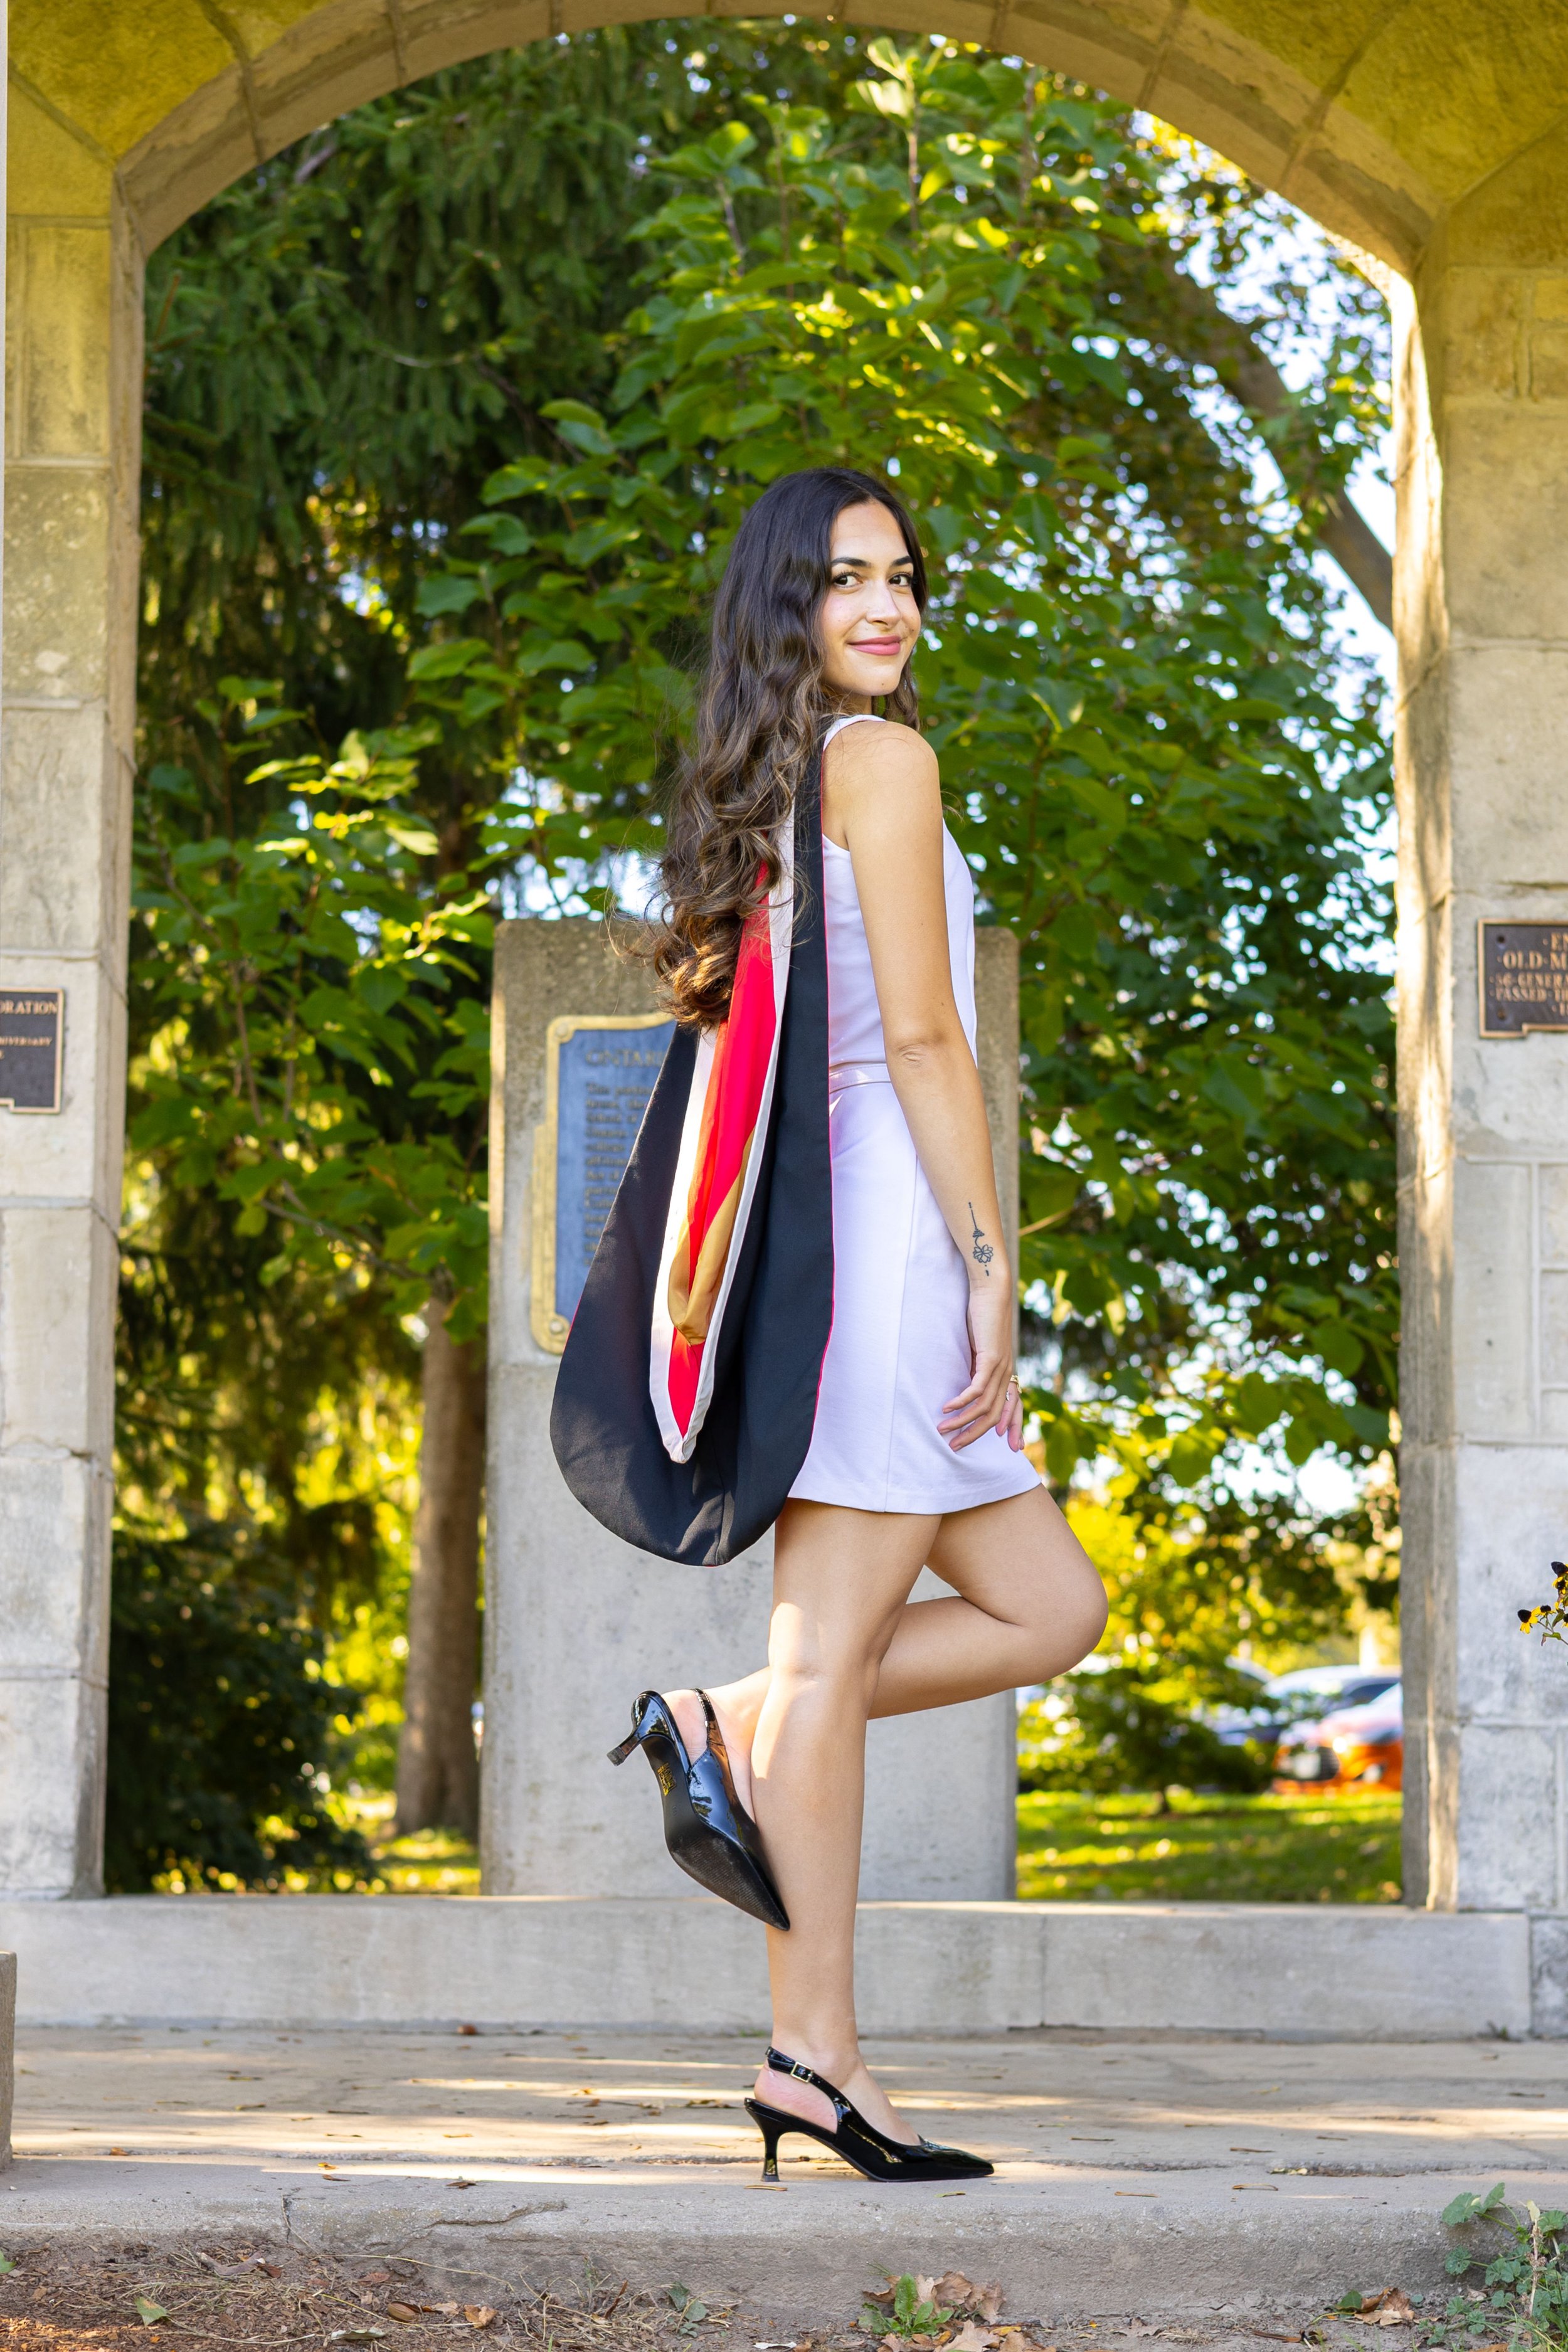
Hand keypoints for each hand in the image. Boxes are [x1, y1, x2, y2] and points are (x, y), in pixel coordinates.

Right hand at [938, 1278, 1023, 1451]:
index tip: (1013, 1446)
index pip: (1015, 1405)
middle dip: (976, 1434)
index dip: (1016, 1426)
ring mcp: (1000, 1366)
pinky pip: (976, 1388)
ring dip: (962, 1421)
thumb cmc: (984, 1313)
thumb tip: (968, 1379)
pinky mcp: (990, 1358)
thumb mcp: (982, 1344)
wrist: (992, 1289)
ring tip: (943, 1431)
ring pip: (985, 1406)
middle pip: (996, 1414)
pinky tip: (946, 1408)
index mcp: (1007, 1369)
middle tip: (956, 1447)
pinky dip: (961, 1402)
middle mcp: (1007, 1371)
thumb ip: (979, 1363)